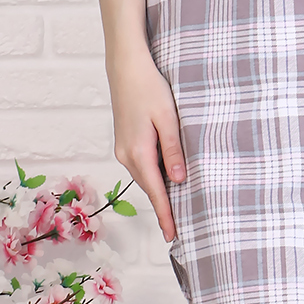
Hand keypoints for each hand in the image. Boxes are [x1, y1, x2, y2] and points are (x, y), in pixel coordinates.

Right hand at [107, 50, 185, 243]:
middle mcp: (126, 155)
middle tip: (179, 229)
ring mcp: (123, 149)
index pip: (156, 192)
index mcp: (138, 152)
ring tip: (176, 209)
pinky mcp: (125, 142)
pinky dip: (154, 177)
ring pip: (146, 178)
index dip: (166, 215)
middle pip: (150, 188)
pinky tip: (168, 179)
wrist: (126, 67)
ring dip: (160, 192)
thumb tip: (178, 180)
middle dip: (164, 208)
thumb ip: (173, 150)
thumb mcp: (168, 119)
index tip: (173, 236)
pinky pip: (142, 167)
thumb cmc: (149, 88)